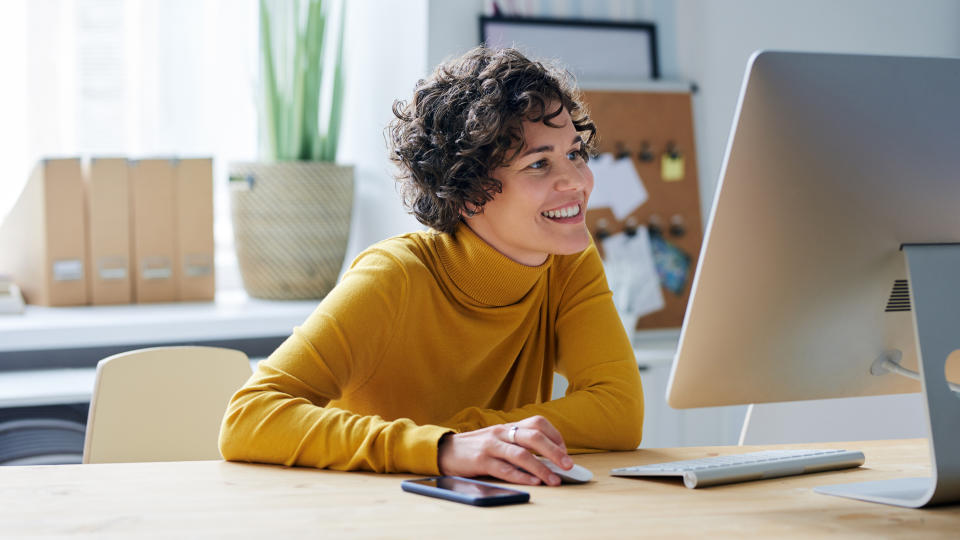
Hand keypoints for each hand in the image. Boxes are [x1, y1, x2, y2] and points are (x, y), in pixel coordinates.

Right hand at [437, 415, 573, 485]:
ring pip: (522, 455)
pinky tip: (533, 483)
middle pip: (534, 437)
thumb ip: (518, 443)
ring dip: (542, 469)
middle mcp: (502, 433)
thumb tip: (546, 457)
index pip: (538, 423)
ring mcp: (491, 446)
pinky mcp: (481, 461)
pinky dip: (521, 477)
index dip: (555, 436)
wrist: (446, 450)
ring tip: (554, 480)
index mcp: (508, 426)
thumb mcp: (499, 438)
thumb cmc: (477, 447)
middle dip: (554, 452)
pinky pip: (505, 469)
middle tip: (568, 465)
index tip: (564, 452)